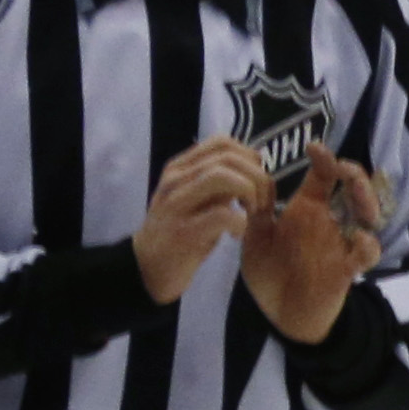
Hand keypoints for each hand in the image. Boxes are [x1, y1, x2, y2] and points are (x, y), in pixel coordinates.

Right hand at [133, 136, 266, 303]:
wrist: (148, 267)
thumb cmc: (182, 232)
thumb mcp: (200, 200)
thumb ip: (221, 183)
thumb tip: (255, 168)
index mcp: (181, 168)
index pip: (222, 142)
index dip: (250, 158)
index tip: (257, 182)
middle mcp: (176, 179)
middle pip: (228, 157)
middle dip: (257, 178)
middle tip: (260, 203)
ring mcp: (177, 203)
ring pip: (223, 177)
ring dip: (250, 194)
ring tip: (251, 214)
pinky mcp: (184, 231)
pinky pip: (223, 215)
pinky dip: (240, 223)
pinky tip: (236, 235)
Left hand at [241, 151, 386, 343]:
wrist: (280, 315)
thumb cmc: (270, 273)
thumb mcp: (255, 236)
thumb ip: (257, 210)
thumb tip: (254, 176)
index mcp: (307, 209)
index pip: (323, 175)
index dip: (324, 158)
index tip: (314, 147)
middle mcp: (328, 222)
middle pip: (353, 189)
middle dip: (355, 175)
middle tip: (344, 170)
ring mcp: (340, 245)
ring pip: (367, 217)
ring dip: (368, 203)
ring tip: (359, 199)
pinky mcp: (346, 270)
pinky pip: (365, 256)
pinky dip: (367, 246)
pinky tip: (359, 241)